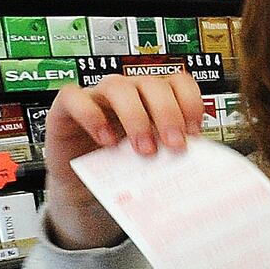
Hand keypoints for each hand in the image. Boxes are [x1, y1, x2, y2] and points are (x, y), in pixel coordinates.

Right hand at [43, 73, 204, 249]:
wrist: (86, 187)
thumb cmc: (123, 168)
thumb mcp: (155, 160)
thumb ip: (172, 152)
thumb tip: (203, 162)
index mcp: (153, 99)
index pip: (177, 82)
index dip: (189, 102)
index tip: (195, 132)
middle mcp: (127, 92)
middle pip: (151, 83)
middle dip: (168, 113)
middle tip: (175, 145)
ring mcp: (97, 97)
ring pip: (117, 86)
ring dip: (135, 117)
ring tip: (144, 149)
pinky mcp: (66, 109)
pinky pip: (75, 97)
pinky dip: (91, 116)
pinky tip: (106, 141)